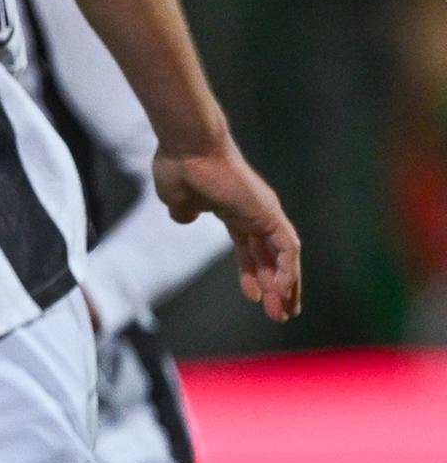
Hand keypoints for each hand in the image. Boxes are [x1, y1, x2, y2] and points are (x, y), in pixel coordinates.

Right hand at [155, 141, 300, 320]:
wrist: (188, 148)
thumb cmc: (179, 168)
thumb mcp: (177, 200)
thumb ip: (184, 212)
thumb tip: (184, 218)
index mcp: (234, 212)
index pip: (250, 249)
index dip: (252, 274)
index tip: (254, 297)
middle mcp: (255, 214)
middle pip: (271, 257)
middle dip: (275, 287)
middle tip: (280, 314)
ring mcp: (265, 213)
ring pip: (283, 257)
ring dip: (286, 286)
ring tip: (285, 312)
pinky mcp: (269, 214)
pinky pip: (286, 248)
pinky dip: (286, 270)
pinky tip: (280, 290)